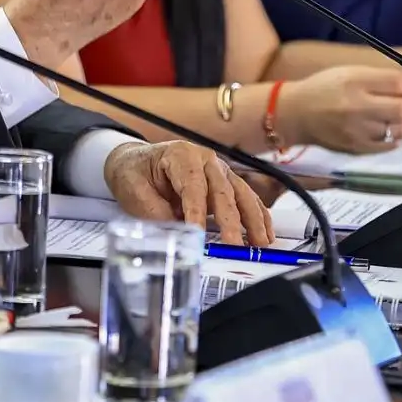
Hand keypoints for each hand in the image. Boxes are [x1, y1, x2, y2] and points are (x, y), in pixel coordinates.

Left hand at [102, 141, 272, 244]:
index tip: (198, 234)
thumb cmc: (134, 174)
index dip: (196, 210)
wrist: (135, 162)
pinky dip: (257, 216)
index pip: (192, 185)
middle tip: (234, 245)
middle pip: (222, 190)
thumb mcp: (134, 191)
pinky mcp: (225, 183)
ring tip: (261, 243)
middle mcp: (205, 159)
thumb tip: (177, 235)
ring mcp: (218, 170)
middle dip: (230, 220)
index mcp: (181, 155)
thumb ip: (155, 212)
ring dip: (252, 219)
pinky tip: (266, 234)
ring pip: (241, 194)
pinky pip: (246, 198)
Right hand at [274, 67, 401, 153]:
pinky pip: (390, 144)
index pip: (398, 83)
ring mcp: (357, 130)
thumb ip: (386, 79)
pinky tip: (383, 127)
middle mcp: (356, 106)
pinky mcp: (357, 148)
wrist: (295, 113)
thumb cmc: (327, 88)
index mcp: (354, 81)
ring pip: (399, 129)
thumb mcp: (352, 73)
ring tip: (392, 115)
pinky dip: (394, 135)